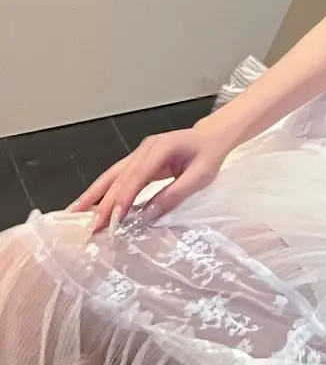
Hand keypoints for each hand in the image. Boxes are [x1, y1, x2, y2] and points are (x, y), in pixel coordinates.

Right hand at [65, 126, 226, 235]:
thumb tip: (149, 214)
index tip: (111, 219)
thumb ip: (175, 194)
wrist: (211, 138)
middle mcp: (145, 149)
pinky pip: (118, 177)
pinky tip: (90, 204)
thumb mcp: (200, 177)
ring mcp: (139, 154)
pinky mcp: (138, 162)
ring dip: (94, 195)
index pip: (137, 176)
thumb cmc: (208, 155)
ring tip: (75, 213)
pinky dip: (102, 191)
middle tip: (90, 226)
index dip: (123, 198)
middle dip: (103, 202)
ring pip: (112, 175)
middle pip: (119, 176)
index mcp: (160, 148)